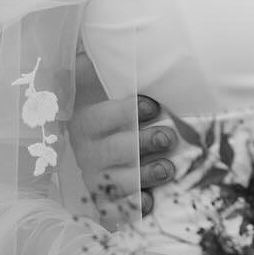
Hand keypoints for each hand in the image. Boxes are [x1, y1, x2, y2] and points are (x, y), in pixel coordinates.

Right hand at [67, 52, 174, 215]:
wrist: (96, 139)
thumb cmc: (106, 104)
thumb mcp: (96, 81)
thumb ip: (94, 66)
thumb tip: (103, 43)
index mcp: (84, 122)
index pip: (100, 117)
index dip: (126, 112)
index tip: (154, 105)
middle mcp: (87, 152)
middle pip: (112, 151)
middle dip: (142, 143)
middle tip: (168, 137)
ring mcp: (96, 178)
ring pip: (116, 181)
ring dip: (144, 175)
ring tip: (169, 169)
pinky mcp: (106, 200)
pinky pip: (114, 210)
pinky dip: (132, 209)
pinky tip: (150, 203)